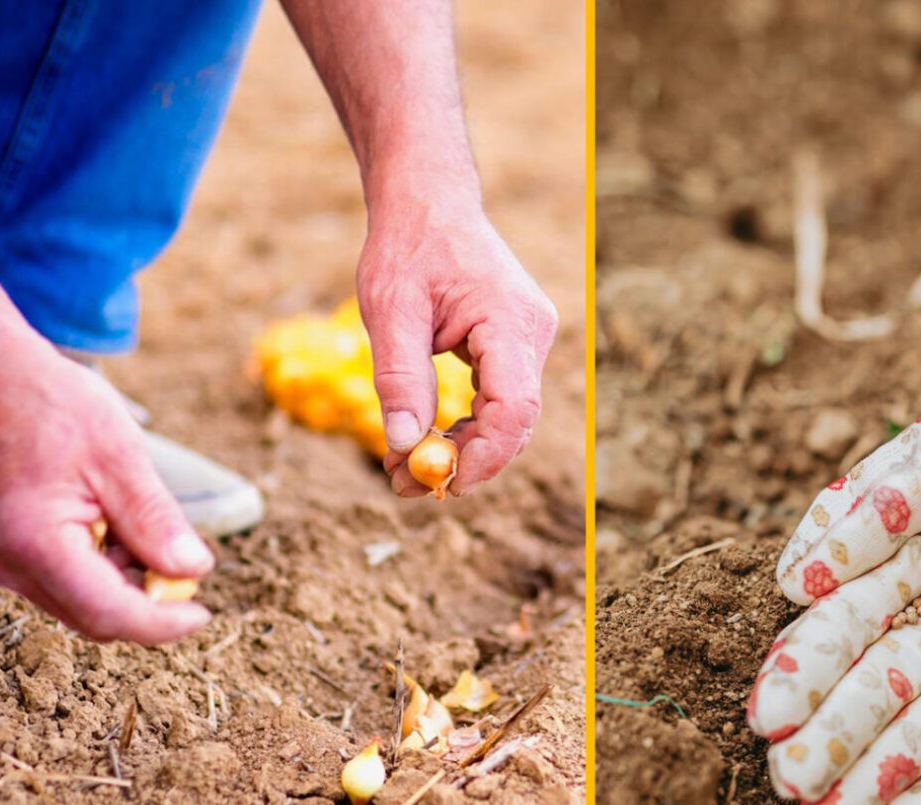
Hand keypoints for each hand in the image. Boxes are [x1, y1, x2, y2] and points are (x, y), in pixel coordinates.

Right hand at [0, 348, 214, 642]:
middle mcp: (9, 565)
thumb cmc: (47, 404)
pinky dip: (100, 566)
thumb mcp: (119, 456)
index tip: (203, 612)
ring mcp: (1, 562)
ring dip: (124, 581)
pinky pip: (63, 581)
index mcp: (35, 544)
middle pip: (94, 618)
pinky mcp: (5, 553)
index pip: (108, 613)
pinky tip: (112, 521)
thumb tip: (195, 569)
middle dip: (146, 601)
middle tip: (184, 561)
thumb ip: (155, 520)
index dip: (161, 623)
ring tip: (138, 521)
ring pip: (80, 603)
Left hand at [356, 192, 556, 496]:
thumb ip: (399, 376)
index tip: (440, 484)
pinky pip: (497, 401)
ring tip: (399, 467)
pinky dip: (462, 426)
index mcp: (510, 320)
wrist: (429, 201)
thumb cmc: (409, 244)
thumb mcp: (389, 308)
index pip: (514, 406)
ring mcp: (527, 341)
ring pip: (506, 418)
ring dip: (459, 449)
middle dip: (464, 462)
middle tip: (404, 486)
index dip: (483, 454)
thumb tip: (402, 444)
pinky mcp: (513, 347)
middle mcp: (531, 333)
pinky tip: (421, 437)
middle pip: (515, 423)